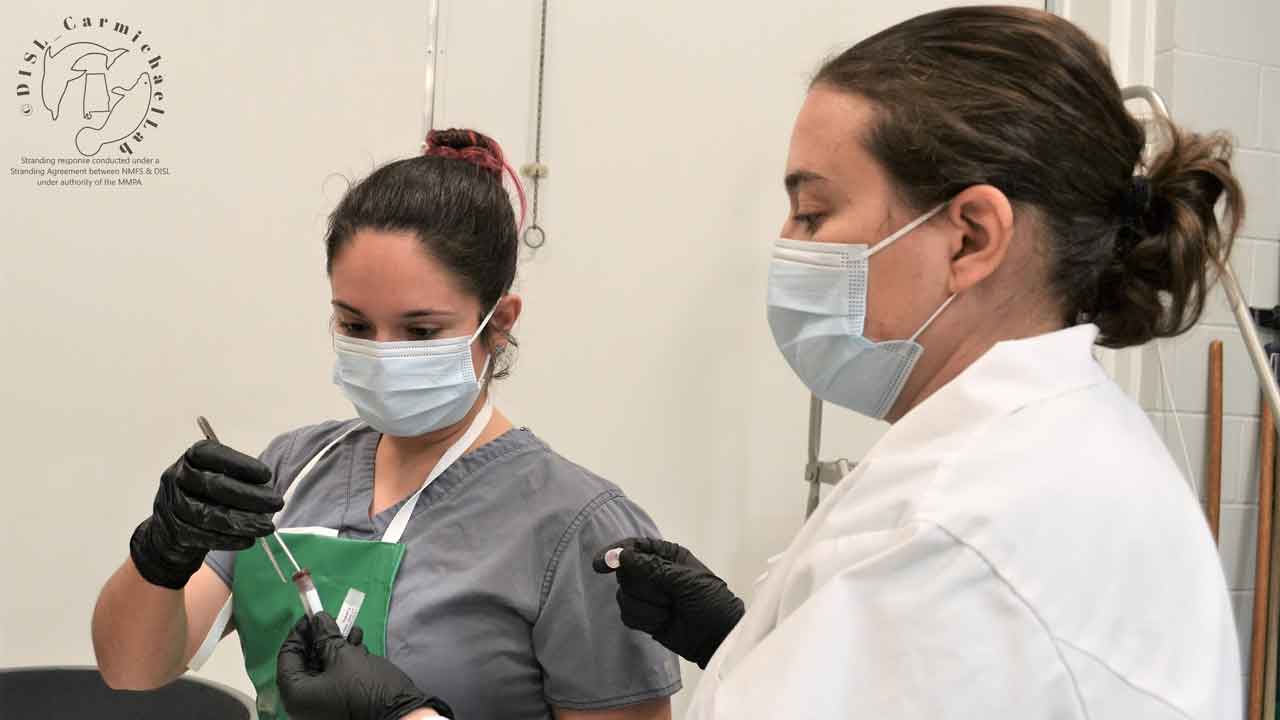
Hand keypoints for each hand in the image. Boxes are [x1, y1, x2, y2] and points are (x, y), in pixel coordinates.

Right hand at [128, 440, 282, 588]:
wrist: (169, 530)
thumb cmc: (204, 496)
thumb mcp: (217, 477)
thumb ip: (238, 479)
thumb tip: (268, 491)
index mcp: (191, 458)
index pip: (211, 454)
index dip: (240, 464)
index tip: (267, 475)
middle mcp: (176, 477)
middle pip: (213, 486)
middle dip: (249, 496)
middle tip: (276, 504)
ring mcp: (171, 505)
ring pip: (208, 515)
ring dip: (242, 522)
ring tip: (267, 527)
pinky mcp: (173, 531)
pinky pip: (203, 537)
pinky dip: (229, 540)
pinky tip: (249, 540)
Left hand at [277, 613, 451, 719]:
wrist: (398, 712)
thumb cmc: (365, 686)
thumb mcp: (343, 655)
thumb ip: (325, 635)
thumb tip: (316, 619)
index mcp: (296, 694)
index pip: (287, 657)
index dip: (299, 633)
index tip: (312, 614)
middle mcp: (304, 702)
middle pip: (306, 662)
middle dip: (322, 638)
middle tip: (334, 620)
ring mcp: (322, 704)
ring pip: (323, 668)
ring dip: (337, 646)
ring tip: (353, 631)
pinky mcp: (339, 703)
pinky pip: (334, 678)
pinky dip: (344, 660)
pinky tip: (359, 645)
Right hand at [593, 537, 744, 668]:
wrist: (718, 638)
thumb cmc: (710, 602)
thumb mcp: (685, 581)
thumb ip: (651, 567)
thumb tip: (620, 555)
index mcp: (667, 555)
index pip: (634, 547)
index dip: (615, 553)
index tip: (601, 564)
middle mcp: (654, 572)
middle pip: (625, 573)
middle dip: (643, 588)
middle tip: (667, 596)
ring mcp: (648, 596)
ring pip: (625, 596)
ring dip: (647, 607)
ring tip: (669, 611)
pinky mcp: (644, 617)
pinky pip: (627, 614)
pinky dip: (644, 620)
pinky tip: (662, 622)